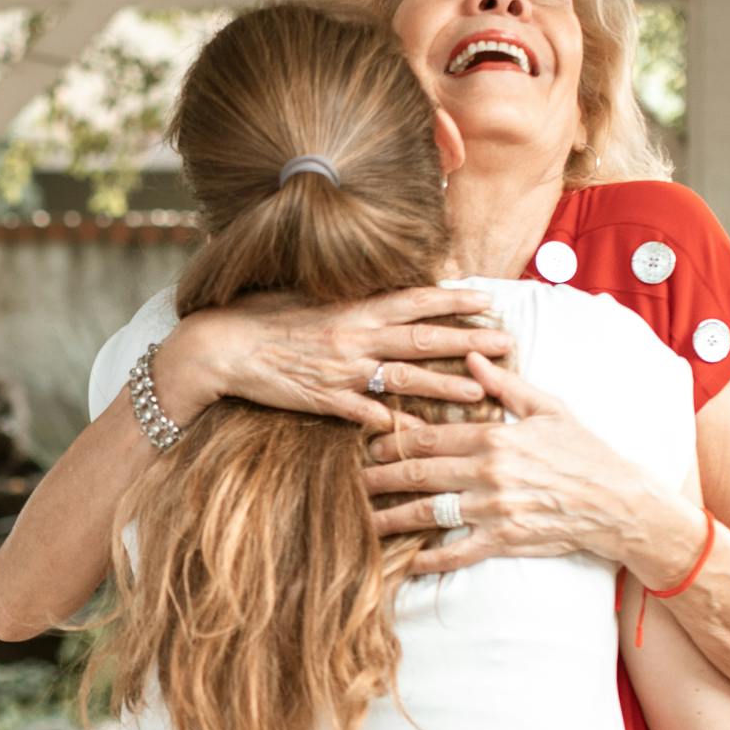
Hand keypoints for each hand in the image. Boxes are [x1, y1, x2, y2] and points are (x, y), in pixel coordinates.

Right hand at [155, 285, 514, 433]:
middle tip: (506, 343)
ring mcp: (342, 370)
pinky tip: (419, 435)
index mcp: (354, 307)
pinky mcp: (325, 400)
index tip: (488, 298)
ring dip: (444, 384)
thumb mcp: (311, 298)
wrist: (222, 346)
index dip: (453, 299)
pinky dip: (391, 424)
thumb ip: (351, 300)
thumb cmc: (264, 316)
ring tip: (480, 390)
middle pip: (422, 338)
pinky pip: (365, 414)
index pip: (414, 299)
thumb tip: (383, 294)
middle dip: (467, 340)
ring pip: (403, 377)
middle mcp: (354, 335)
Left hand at [361, 353, 688, 577]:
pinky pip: (456, 553)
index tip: (366, 441)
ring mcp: (493, 510)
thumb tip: (470, 357)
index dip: (392, 438)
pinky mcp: (503, 541)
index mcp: (495, 436)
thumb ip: (505, 384)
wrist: (619, 502)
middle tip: (349, 480)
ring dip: (390, 518)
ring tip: (361, 520)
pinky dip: (428, 560)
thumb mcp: (549, 407)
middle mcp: (487, 473)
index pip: (429, 436)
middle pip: (417, 474)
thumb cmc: (585, 451)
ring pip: (427, 514)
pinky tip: (404, 563)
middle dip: (378, 477)